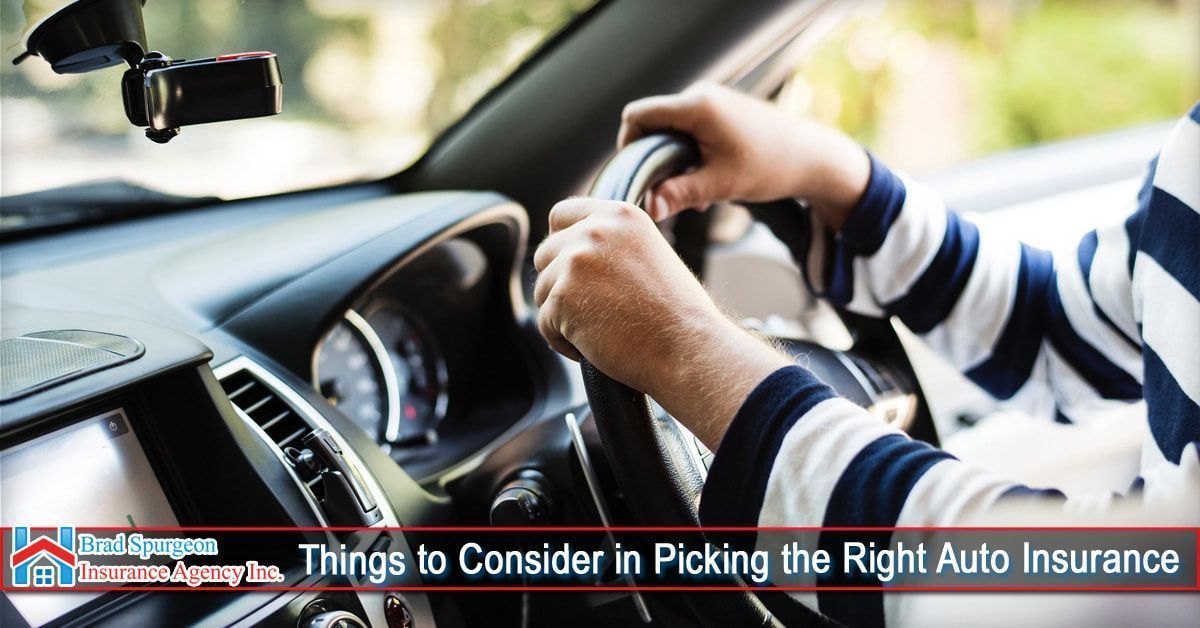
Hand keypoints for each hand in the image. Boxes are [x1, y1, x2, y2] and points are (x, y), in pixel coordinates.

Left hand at [534, 198, 789, 447]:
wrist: (687, 347)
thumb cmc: (677, 312)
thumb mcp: (650, 253)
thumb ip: (612, 244)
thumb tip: (575, 250)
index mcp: (618, 216)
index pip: (562, 215)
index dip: (561, 243)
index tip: (572, 268)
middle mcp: (594, 231)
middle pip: (546, 253)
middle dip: (560, 283)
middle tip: (591, 310)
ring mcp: (575, 263)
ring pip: (542, 290)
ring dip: (561, 314)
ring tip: (598, 331)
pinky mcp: (562, 297)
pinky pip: (544, 322)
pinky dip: (561, 340)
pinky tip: (592, 346)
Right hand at [619, 82, 869, 228]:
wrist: (812, 156)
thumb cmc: (771, 167)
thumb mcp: (721, 185)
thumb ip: (679, 194)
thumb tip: (648, 209)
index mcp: (696, 107)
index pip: (637, 115)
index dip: (628, 145)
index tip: (638, 175)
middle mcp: (700, 95)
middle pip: (652, 122)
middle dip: (653, 157)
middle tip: (668, 190)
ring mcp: (711, 100)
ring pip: (671, 128)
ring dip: (673, 159)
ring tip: (694, 190)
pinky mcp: (720, 110)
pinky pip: (689, 128)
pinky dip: (689, 153)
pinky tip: (707, 180)